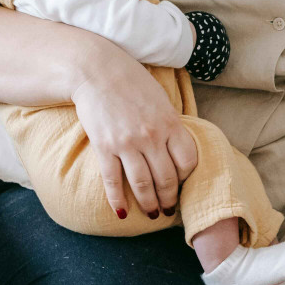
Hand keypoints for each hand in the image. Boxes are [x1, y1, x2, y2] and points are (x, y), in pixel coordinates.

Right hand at [70, 48, 198, 216]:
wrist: (96, 71)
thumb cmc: (131, 82)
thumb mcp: (161, 100)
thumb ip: (170, 124)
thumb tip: (178, 148)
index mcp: (170, 123)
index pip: (187, 161)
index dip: (186, 178)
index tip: (182, 184)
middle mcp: (151, 136)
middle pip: (166, 178)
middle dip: (169, 199)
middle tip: (168, 210)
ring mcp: (127, 143)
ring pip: (142, 184)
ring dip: (148, 204)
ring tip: (151, 214)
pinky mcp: (104, 147)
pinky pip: (112, 181)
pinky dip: (117, 200)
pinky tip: (122, 213)